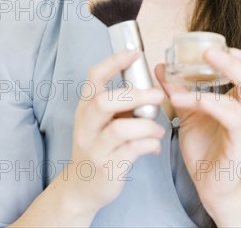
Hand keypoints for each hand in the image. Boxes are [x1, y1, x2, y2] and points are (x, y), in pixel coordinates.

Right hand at [64, 49, 165, 216]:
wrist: (82, 188)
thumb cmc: (99, 146)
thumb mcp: (102, 121)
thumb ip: (121, 103)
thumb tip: (152, 83)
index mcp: (86, 107)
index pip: (94, 77)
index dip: (114, 62)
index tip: (135, 52)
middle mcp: (86, 125)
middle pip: (104, 101)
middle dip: (135, 95)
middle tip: (158, 94)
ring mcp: (94, 148)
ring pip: (119, 129)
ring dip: (146, 126)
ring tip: (158, 129)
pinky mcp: (106, 168)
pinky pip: (131, 151)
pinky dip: (148, 145)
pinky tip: (154, 146)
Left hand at [155, 47, 240, 214]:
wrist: (209, 187)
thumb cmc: (204, 149)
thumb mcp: (188, 113)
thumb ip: (177, 90)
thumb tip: (162, 66)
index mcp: (240, 102)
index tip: (220, 47)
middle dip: (232, 60)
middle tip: (207, 52)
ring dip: (215, 81)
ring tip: (186, 78)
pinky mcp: (240, 145)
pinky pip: (230, 118)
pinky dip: (207, 104)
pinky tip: (187, 101)